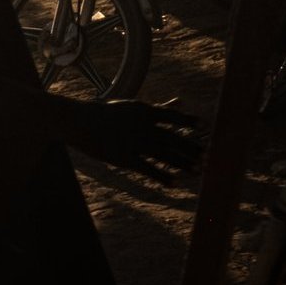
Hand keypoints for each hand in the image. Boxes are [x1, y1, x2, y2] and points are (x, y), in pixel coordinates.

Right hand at [62, 100, 202, 181]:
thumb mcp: (133, 107)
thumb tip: (181, 101)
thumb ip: (160, 108)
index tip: (206, 127)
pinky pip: (147, 169)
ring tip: (198, 172)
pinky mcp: (123, 158)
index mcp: (143, 111)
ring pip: (164, 155)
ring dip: (183, 164)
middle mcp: (141, 126)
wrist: (77, 121)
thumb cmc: (107, 113)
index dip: (189, 122)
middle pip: (172, 139)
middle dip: (191, 149)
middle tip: (208, 157)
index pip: (172, 116)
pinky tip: (175, 183)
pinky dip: (162, 176)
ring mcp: (132, 142)